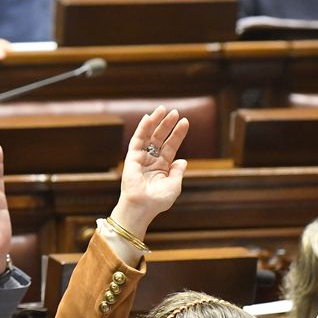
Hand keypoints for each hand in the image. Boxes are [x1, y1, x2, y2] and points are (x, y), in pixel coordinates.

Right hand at [111, 106, 188, 239]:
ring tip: (163, 110)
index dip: (178, 134)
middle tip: (175, 112)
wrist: (142, 207)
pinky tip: (148, 118)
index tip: (185, 122)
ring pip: (149, 136)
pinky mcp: (132, 157)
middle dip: (167, 125)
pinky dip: (142, 128)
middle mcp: (152, 160)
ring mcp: (142, 158)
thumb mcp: (174, 186)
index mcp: (162, 167)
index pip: (171, 146)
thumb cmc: (158, 201)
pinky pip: (137, 140)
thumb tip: (182, 159)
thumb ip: (178, 171)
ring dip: (156, 123)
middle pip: (160, 138)